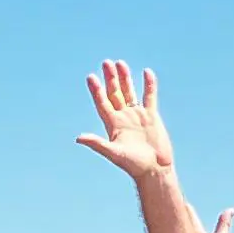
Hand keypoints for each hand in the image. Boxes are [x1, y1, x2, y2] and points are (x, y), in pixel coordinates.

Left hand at [75, 60, 179, 187]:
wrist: (154, 170)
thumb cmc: (133, 164)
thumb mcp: (113, 153)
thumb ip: (97, 144)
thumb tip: (78, 138)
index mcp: (113, 124)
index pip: (102, 102)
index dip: (96, 90)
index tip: (91, 77)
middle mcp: (123, 117)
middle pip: (114, 93)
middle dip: (110, 78)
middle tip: (106, 62)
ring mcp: (137, 116)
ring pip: (129, 92)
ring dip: (125, 78)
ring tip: (120, 63)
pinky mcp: (151, 116)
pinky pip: (150, 96)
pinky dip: (149, 85)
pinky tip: (146, 72)